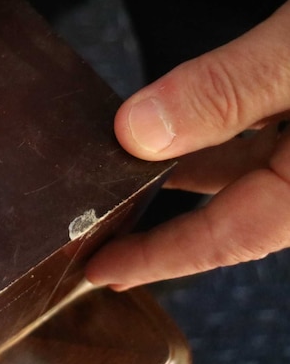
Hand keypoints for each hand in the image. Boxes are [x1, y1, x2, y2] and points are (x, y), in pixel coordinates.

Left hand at [86, 0, 289, 290]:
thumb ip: (228, 92)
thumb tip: (139, 131)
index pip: (229, 237)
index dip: (160, 257)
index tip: (101, 270)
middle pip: (233, 203)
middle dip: (162, 210)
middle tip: (97, 218)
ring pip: (248, 162)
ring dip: (186, 163)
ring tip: (120, 166)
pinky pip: (266, 127)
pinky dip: (219, 126)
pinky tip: (181, 120)